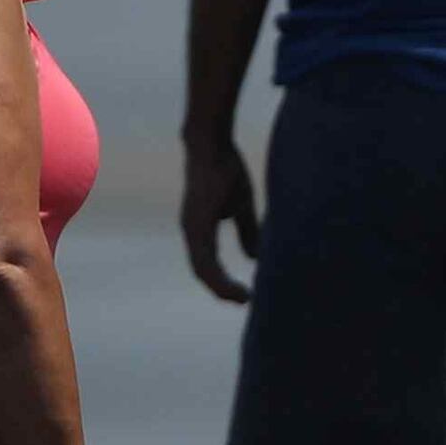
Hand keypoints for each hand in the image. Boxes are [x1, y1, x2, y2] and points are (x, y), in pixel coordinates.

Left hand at [181, 134, 260, 305]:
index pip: (208, 264)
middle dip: (223, 290)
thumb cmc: (226, 169)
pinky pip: (204, 257)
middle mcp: (191, 231)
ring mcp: (191, 227)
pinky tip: (233, 280)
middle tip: (245, 301)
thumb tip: (254, 256)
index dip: (223, 282)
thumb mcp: (242, 204)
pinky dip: (219, 274)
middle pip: (202, 272)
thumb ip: (247, 230)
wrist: (211, 143)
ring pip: (201, 269)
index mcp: (200, 229)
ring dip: (221, 287)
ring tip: (242, 298)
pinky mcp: (196, 222)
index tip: (245, 295)